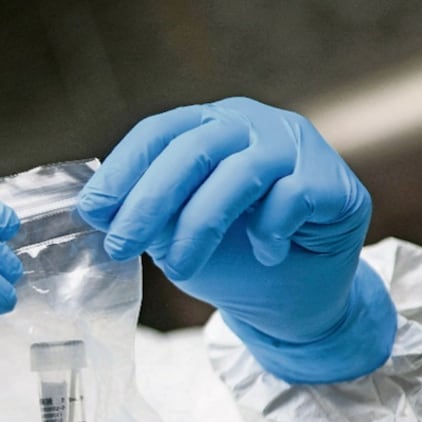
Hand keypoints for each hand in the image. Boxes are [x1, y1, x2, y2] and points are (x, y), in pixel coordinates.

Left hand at [77, 97, 395, 382]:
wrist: (296, 298)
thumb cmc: (232, 258)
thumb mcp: (175, 235)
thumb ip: (147, 213)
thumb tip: (95, 208)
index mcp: (208, 127)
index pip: (158, 133)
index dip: (121, 171)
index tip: (90, 211)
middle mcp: (251, 124)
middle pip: (192, 150)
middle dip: (148, 202)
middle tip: (120, 246)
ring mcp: (296, 146)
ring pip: (238, 175)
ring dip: (199, 226)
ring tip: (179, 267)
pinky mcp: (332, 179)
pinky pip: (290, 199)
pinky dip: (269, 233)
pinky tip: (268, 254)